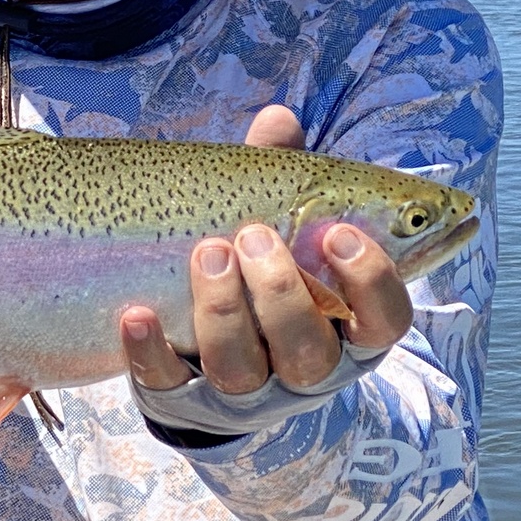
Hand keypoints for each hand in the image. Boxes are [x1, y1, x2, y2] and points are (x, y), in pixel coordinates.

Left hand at [120, 107, 414, 394]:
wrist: (204, 354)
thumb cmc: (258, 272)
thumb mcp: (278, 225)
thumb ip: (282, 177)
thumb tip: (278, 119)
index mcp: (344, 326)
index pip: (385, 320)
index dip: (371, 282)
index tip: (336, 233)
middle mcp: (303, 368)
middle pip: (309, 349)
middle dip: (282, 291)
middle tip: (254, 235)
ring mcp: (245, 392)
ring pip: (242, 370)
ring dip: (222, 310)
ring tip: (206, 253)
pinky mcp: (184, 402)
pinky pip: (167, 386)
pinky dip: (149, 351)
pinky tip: (135, 313)